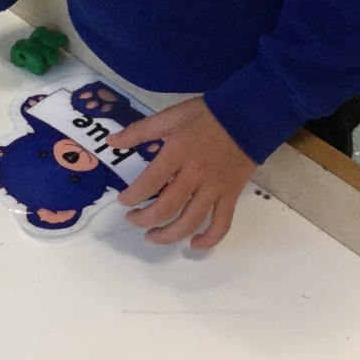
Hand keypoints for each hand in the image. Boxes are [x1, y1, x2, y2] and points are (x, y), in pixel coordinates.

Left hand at [110, 97, 255, 249]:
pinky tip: (194, 245)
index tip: (123, 201)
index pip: (149, 183)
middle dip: (144, 219)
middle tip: (133, 219)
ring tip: (153, 237)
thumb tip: (110, 141)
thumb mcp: (170, 116)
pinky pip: (222, 224)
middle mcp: (194, 175)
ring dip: (169, 235)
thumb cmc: (206, 115)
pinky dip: (209, 240)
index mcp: (177, 154)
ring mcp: (215, 188)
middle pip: (166, 208)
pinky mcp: (231, 196)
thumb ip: (139, 131)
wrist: (248, 116)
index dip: (132, 197)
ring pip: (190, 221)